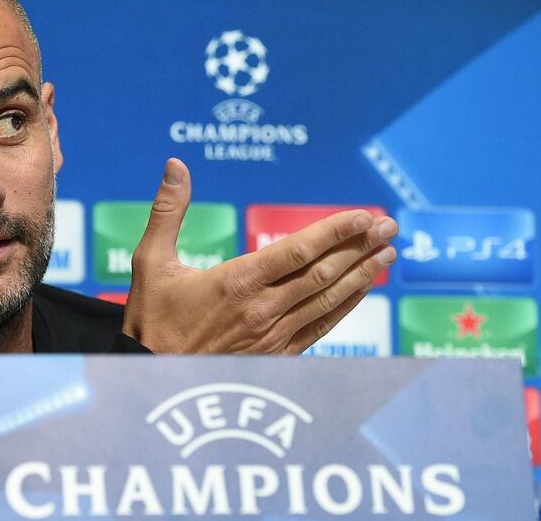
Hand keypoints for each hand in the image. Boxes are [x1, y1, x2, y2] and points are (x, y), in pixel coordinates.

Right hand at [122, 158, 397, 353]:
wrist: (150, 376)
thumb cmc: (151, 319)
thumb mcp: (151, 260)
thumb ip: (168, 211)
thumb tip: (175, 165)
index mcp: (236, 281)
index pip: (298, 250)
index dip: (335, 231)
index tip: (364, 215)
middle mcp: (262, 308)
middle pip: (323, 273)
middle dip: (361, 247)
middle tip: (390, 226)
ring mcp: (273, 335)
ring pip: (328, 301)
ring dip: (362, 275)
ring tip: (388, 255)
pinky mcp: (275, 355)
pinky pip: (320, 328)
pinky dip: (345, 307)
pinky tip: (362, 291)